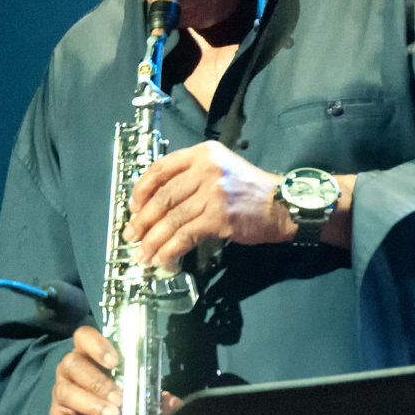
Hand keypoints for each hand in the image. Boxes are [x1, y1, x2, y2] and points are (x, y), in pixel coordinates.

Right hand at [50, 326, 181, 414]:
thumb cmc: (117, 396)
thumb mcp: (137, 391)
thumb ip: (154, 394)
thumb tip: (174, 403)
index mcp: (89, 354)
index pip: (83, 337)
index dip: (97, 345)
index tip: (115, 361)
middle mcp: (71, 369)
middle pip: (73, 364)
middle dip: (98, 382)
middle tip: (119, 400)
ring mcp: (61, 392)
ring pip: (66, 392)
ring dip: (90, 405)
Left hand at [123, 140, 293, 267]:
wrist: (282, 205)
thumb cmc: (251, 191)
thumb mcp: (221, 169)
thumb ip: (192, 177)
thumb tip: (157, 204)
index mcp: (203, 154)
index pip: (161, 168)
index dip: (141, 190)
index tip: (134, 208)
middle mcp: (206, 169)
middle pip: (163, 197)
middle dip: (142, 221)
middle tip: (132, 236)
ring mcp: (213, 193)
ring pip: (171, 219)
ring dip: (153, 241)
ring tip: (144, 255)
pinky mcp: (219, 217)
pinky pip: (185, 236)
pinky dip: (170, 250)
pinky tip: (165, 260)